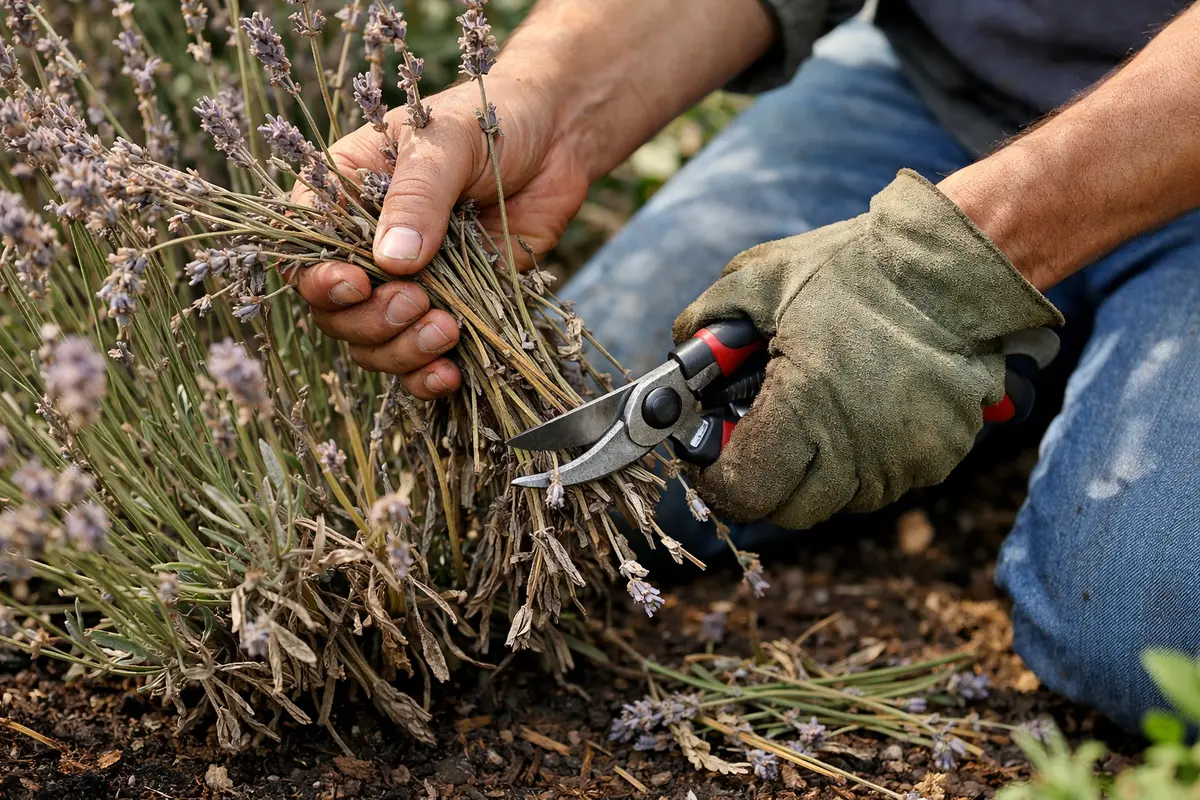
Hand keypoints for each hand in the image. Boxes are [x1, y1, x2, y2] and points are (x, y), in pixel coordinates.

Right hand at [293, 75, 590, 397]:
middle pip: (335, 312)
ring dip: (401, 351)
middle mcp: (365, 248)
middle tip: (417, 301)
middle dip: (371, 320)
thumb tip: (392, 261)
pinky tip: (451, 373)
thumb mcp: (446, 142)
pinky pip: (421, 360)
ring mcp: (407, 283)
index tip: (356, 283)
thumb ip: (417, 195)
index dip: (318, 279)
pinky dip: (428, 376)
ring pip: (374, 344)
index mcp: (342, 196)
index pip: (302, 251)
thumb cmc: (489, 121)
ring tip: (445, 330)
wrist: (556, 139)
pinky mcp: (450, 309)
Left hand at [672, 170, 1062, 528]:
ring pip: (836, 501)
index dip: (718, 478)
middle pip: (787, 510)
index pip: (745, 492)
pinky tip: (859, 412)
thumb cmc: (856, 268)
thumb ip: (706, 322)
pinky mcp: (938, 458)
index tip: (713, 455)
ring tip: (813, 416)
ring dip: (813, 474)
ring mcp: (901, 461)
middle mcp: (855, 451)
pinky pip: (883, 483)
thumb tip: (679, 360)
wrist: (956, 265)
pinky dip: (861, 463)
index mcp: (803, 408)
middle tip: (757, 436)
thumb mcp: (762, 277)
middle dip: (762, 480)